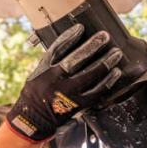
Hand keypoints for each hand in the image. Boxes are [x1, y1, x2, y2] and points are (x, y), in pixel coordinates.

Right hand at [7, 24, 122, 142]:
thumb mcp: (36, 74)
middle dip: (91, 46)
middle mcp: (55, 82)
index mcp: (43, 71)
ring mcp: (68, 94)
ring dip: (105, 62)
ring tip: (115, 53)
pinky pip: (97, 91)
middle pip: (76, 60)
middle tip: (103, 37)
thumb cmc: (34, 94)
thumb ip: (50, 62)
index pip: (57, 49)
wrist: (31, 119)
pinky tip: (115, 73)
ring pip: (90, 75)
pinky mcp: (78, 105)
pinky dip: (108, 81)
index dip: (69, 37)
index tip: (80, 28)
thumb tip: (68, 45)